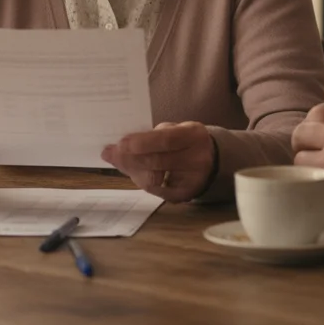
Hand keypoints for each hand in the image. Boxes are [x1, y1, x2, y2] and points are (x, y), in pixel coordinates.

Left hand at [102, 121, 216, 202]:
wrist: (213, 160)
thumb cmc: (186, 140)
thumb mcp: (175, 129)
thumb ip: (151, 136)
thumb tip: (118, 146)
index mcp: (194, 136)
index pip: (165, 140)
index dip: (141, 142)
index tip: (120, 143)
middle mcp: (197, 159)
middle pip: (157, 161)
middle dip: (130, 158)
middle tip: (110, 153)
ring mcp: (193, 180)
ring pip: (154, 179)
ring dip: (132, 170)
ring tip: (118, 161)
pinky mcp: (186, 195)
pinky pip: (156, 191)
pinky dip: (141, 180)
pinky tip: (133, 172)